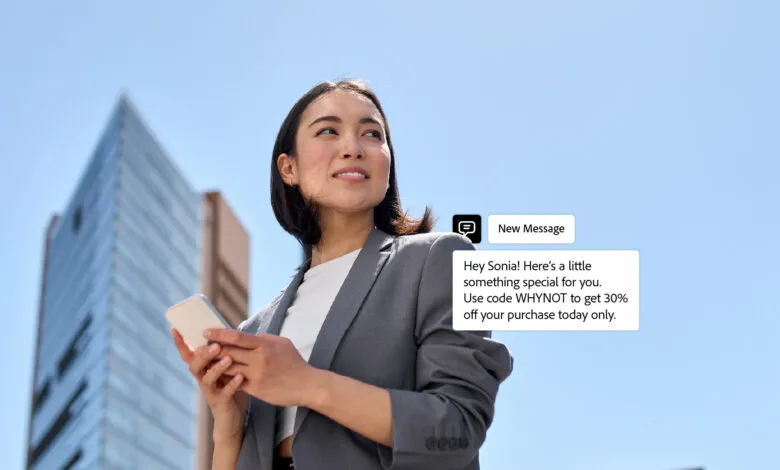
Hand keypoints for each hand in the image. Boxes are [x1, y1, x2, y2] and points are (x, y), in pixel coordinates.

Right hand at [171, 328, 248, 440]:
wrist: (232, 417)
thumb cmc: (228, 386)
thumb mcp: (223, 368)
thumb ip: (221, 353)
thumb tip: (225, 331)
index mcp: (202, 368)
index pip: (187, 354)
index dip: (180, 343)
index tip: (174, 328)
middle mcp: (202, 379)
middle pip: (195, 365)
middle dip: (204, 354)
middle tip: (215, 345)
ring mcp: (210, 391)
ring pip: (207, 379)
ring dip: (217, 368)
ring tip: (228, 359)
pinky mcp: (220, 402)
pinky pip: (225, 393)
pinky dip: (232, 384)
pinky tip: (240, 376)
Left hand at [205, 329, 319, 407]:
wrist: (307, 385)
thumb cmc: (294, 363)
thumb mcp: (282, 343)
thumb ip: (264, 339)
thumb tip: (250, 336)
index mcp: (265, 344)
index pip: (237, 336)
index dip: (219, 334)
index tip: (206, 332)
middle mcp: (259, 358)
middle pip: (228, 352)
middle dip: (211, 350)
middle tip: (198, 348)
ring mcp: (257, 374)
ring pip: (229, 368)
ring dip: (215, 365)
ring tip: (204, 362)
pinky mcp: (256, 389)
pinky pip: (235, 382)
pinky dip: (225, 379)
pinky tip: (217, 376)